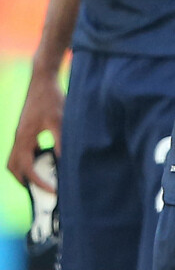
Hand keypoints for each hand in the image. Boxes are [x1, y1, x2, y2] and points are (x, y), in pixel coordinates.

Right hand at [7, 72, 64, 192]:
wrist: (43, 79)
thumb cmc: (51, 98)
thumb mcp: (59, 120)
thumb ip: (60, 142)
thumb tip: (64, 162)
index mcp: (24, 138)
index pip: (27, 169)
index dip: (38, 182)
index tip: (53, 190)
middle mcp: (19, 137)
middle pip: (13, 167)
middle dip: (26, 180)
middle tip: (42, 189)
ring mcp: (21, 133)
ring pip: (16, 159)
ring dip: (26, 170)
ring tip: (43, 176)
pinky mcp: (26, 128)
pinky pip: (23, 149)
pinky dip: (31, 158)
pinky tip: (47, 156)